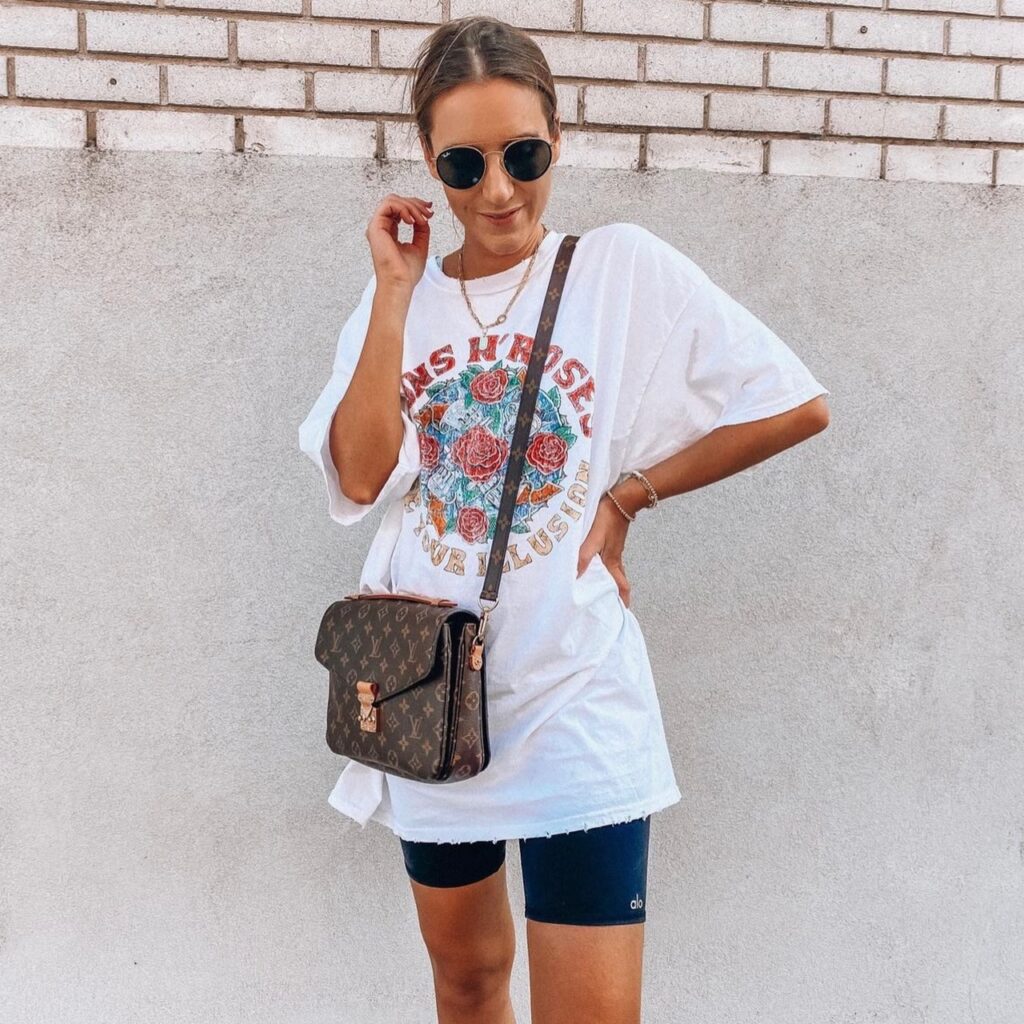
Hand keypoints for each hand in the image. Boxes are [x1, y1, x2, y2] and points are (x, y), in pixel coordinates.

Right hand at [366, 193, 433, 294]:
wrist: (400, 283)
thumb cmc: (407, 272)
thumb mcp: (420, 244)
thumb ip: (421, 229)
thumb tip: (424, 216)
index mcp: (389, 232)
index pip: (399, 209)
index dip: (415, 206)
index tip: (430, 211)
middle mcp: (381, 227)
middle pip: (396, 201)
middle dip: (415, 204)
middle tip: (428, 213)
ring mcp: (377, 226)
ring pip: (392, 200)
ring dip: (411, 206)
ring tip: (421, 218)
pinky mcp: (375, 227)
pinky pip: (388, 205)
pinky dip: (403, 208)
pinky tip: (412, 220)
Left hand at [576, 492, 632, 606]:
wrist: (621, 499)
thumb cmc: (607, 518)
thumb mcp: (594, 538)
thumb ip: (585, 556)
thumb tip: (577, 576)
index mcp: (612, 562)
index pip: (621, 586)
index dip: (623, 600)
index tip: (622, 612)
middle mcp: (614, 559)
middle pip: (617, 582)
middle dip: (615, 595)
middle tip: (608, 605)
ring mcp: (614, 550)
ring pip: (612, 572)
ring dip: (608, 582)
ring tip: (599, 591)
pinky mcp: (611, 542)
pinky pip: (608, 561)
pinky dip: (603, 568)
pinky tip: (595, 566)